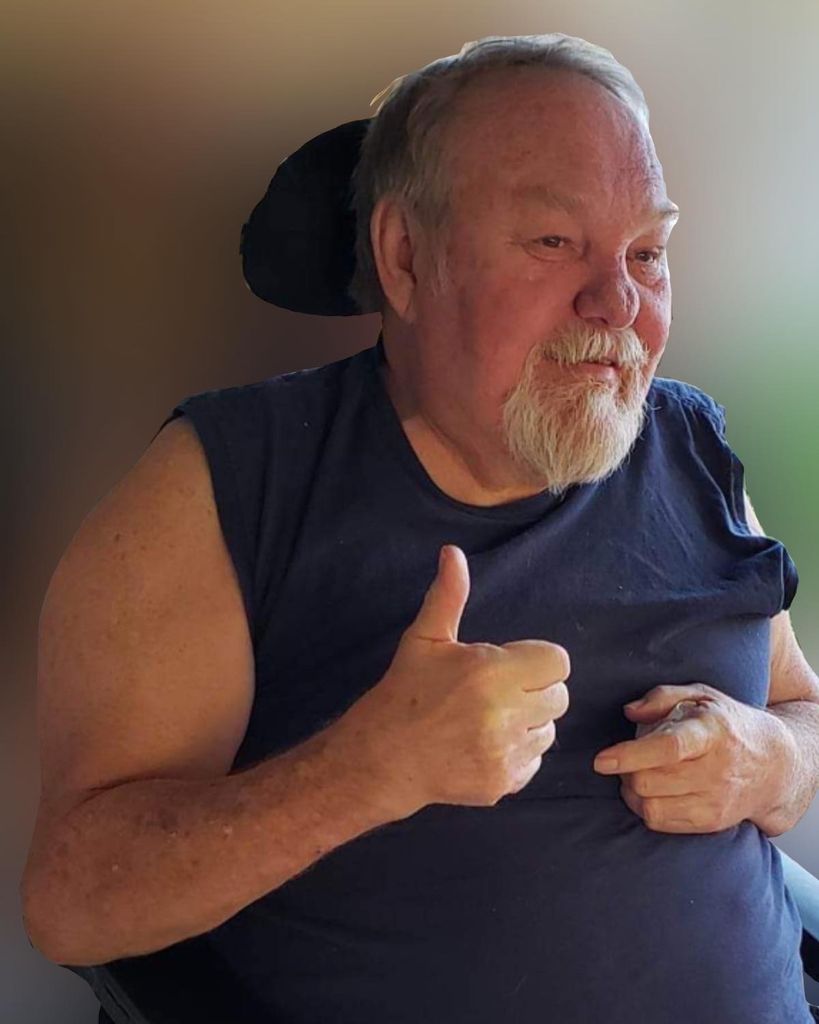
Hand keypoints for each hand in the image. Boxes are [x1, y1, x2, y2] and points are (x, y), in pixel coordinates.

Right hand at [332, 544, 570, 813]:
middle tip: (499, 692)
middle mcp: (506, 715)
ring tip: (490, 718)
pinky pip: (534, 762)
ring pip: (549, 731)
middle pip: (559, 696)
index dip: (536, 661)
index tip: (510, 665)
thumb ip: (448, 595)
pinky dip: (517, 754)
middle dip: (534, 690)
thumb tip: (453, 552)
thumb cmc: (406, 691)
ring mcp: (506, 754)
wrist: (383, 757)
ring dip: (529, 723)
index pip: (557, 662)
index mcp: (492, 672)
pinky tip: (486, 744)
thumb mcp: (425, 638)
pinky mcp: (504, 783)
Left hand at [592, 683, 782, 833]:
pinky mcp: (712, 822)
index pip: (669, 748)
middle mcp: (717, 769)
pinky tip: (649, 792)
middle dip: (625, 772)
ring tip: (634, 775)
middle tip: (622, 760)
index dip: (631, 755)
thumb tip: (630, 712)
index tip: (601, 760)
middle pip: (651, 781)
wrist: (776, 765)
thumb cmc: (728, 723)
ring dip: (631, 792)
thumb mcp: (701, 695)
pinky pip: (662, 822)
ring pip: (652, 806)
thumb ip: (662, 696)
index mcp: (713, 731)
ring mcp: (716, 800)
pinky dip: (645, 808)